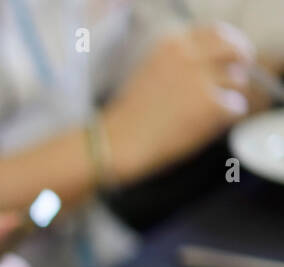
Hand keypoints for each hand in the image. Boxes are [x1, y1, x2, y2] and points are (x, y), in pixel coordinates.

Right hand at [103, 23, 256, 183]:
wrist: (117, 142)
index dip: (229, 45)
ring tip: (199, 115)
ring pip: (237, 82)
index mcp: (172, 44)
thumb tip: (216, 64)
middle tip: (232, 83)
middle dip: (240, 65)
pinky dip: (223, 120)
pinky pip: (235, 107)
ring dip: (226, 97)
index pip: (217, 32)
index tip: (230, 59)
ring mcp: (201, 79)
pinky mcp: (211, 104)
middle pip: (237, 50)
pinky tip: (199, 127)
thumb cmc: (130, 116)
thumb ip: (182, 61)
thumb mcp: (151, 71)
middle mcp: (189, 55)